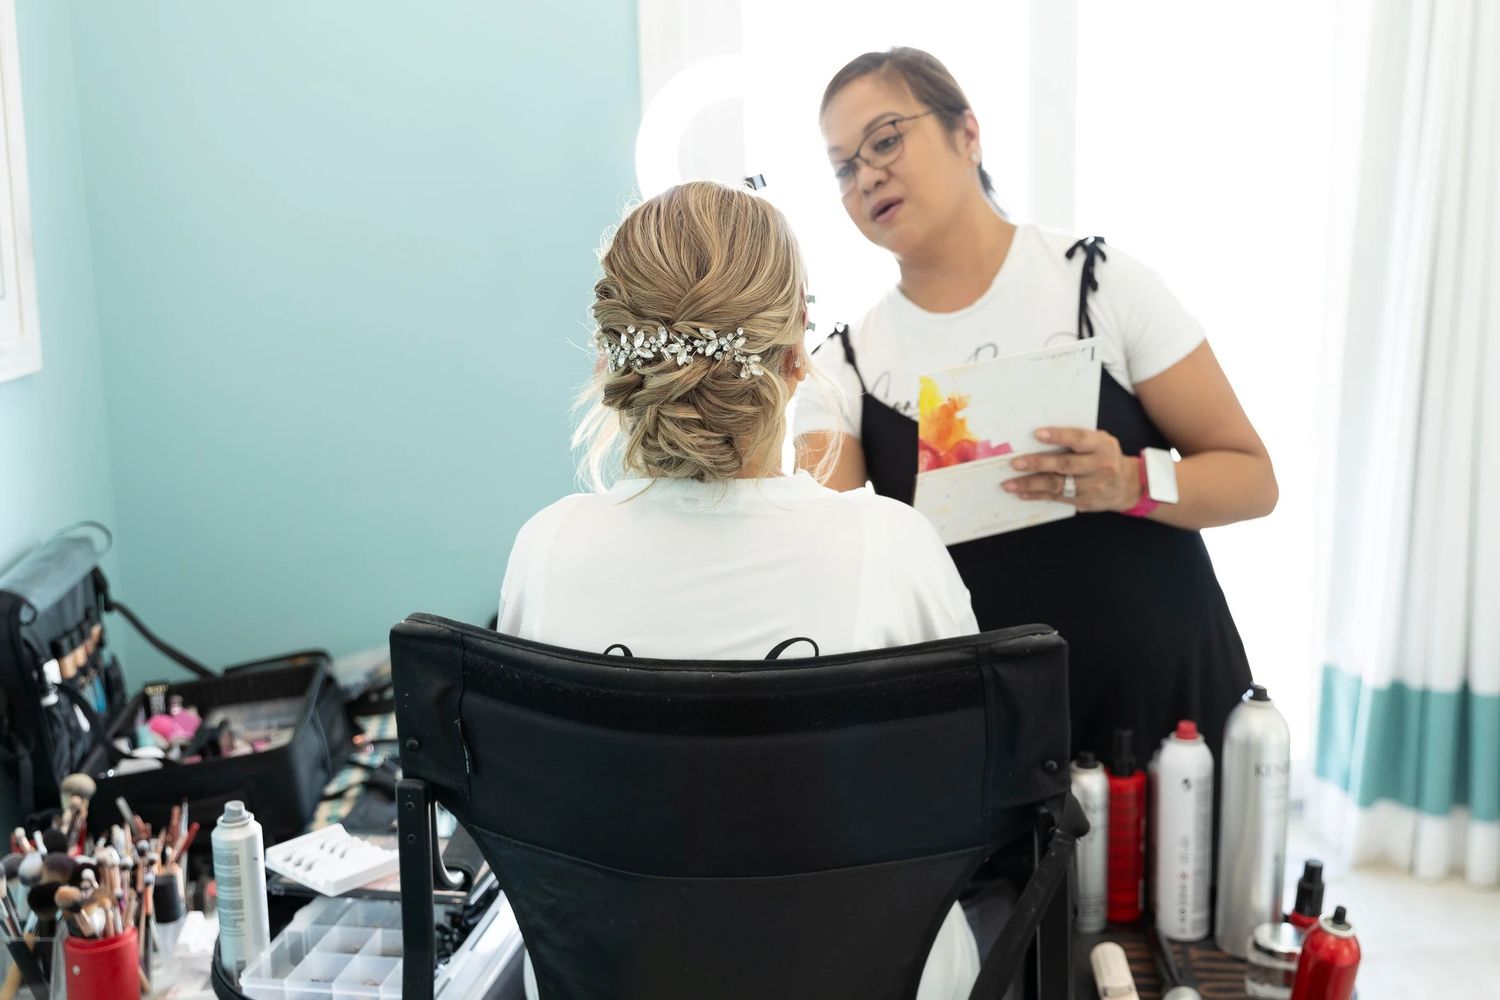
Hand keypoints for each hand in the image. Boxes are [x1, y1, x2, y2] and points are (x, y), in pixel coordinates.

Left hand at [1002, 427, 1141, 512]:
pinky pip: (1057, 498)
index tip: (1037, 434)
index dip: (1058, 436)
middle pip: (1065, 465)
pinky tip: (1022, 493)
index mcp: (1102, 445)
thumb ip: (1078, 438)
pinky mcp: (1084, 501)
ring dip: (1031, 484)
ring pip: (1058, 485)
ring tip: (1010, 484)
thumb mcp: (1100, 441)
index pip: (1078, 439)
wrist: (1128, 485)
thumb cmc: (1105, 456)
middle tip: (1015, 463)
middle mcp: (1099, 466)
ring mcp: (1092, 486)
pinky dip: (1037, 495)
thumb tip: (1040, 436)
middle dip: (1038, 463)